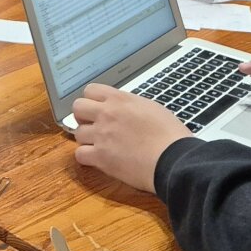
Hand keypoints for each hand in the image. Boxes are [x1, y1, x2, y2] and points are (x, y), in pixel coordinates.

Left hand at [71, 84, 191, 193]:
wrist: (174, 159)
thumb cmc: (170, 135)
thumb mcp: (152, 108)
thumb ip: (131, 106)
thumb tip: (124, 109)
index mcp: (120, 100)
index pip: (90, 90)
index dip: (92, 100)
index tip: (97, 109)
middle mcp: (107, 114)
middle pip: (77, 107)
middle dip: (83, 117)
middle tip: (94, 126)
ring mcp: (101, 135)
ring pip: (77, 132)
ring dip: (87, 139)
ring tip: (100, 145)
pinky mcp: (100, 157)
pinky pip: (80, 155)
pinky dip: (86, 158)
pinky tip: (98, 160)